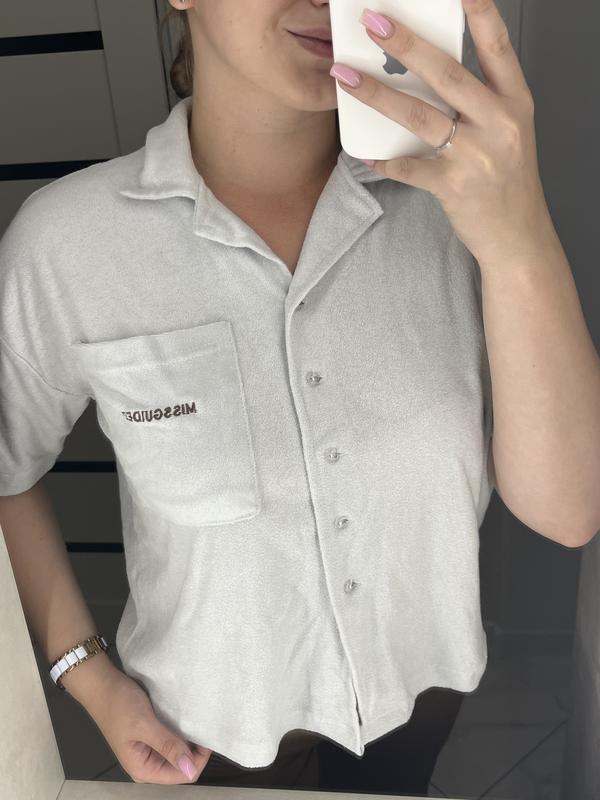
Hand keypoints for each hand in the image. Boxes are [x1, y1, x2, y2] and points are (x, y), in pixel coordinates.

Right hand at [88, 667, 211, 783]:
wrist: (102, 684)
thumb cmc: (119, 705)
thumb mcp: (144, 725)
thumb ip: (167, 746)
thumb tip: (190, 768)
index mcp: (143, 769)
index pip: (182, 775)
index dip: (198, 759)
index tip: (207, 736)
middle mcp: (147, 764)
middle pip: (182, 765)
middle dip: (195, 750)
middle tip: (204, 726)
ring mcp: (150, 749)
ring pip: (179, 751)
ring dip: (189, 739)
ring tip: (198, 722)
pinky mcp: (151, 734)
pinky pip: (172, 738)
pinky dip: (181, 730)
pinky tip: (187, 718)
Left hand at [330, 0, 553, 264]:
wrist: (517, 235)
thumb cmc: (507, 180)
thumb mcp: (507, 131)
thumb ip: (478, 102)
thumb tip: (424, 75)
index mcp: (515, 102)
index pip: (497, 46)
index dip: (478, 13)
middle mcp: (500, 122)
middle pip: (447, 73)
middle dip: (406, 44)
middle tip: (374, 23)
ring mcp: (478, 155)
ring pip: (419, 116)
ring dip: (377, 94)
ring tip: (345, 77)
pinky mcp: (455, 186)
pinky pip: (409, 167)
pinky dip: (384, 160)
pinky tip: (365, 152)